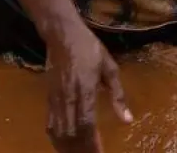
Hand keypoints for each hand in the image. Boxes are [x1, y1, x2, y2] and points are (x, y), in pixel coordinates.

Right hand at [45, 24, 131, 151]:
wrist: (61, 34)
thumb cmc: (89, 48)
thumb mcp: (110, 68)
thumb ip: (118, 95)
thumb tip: (127, 120)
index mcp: (85, 89)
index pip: (87, 124)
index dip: (92, 144)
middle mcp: (68, 97)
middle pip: (71, 133)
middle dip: (81, 150)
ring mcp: (56, 98)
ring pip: (59, 131)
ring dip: (68, 148)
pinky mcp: (48, 97)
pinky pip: (50, 123)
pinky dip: (57, 138)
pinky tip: (65, 145)